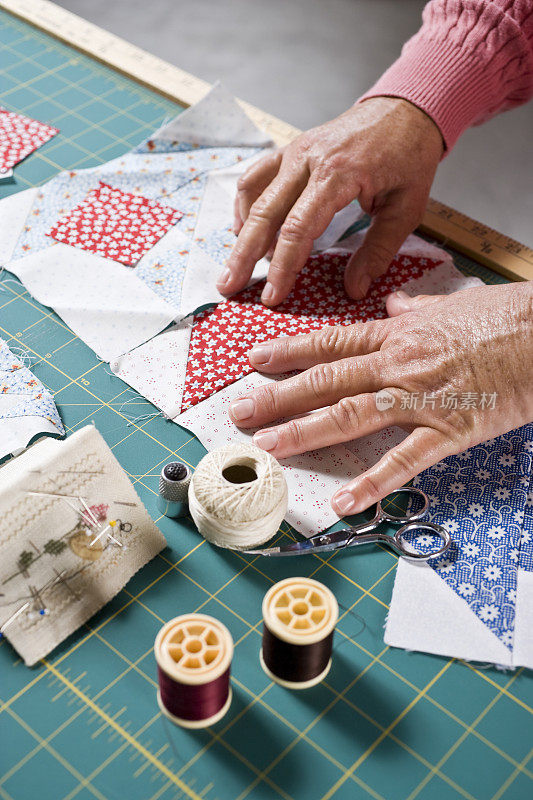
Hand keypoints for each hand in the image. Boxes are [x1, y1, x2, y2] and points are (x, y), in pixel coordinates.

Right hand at [217, 97, 442, 305]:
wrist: (404, 109)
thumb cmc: (409, 158)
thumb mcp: (406, 208)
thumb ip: (379, 250)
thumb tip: (354, 289)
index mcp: (338, 174)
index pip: (298, 229)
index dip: (283, 267)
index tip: (273, 296)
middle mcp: (308, 160)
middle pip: (264, 214)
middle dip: (244, 256)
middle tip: (228, 288)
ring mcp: (294, 152)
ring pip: (254, 196)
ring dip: (240, 234)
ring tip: (235, 266)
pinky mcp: (290, 150)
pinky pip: (256, 176)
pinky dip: (244, 204)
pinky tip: (244, 230)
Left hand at [228, 283, 532, 515]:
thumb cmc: (509, 317)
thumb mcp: (456, 303)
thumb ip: (418, 309)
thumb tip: (395, 305)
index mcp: (399, 334)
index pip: (331, 342)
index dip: (288, 351)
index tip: (254, 360)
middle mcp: (399, 364)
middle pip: (326, 380)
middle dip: (278, 397)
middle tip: (240, 412)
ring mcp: (421, 398)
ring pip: (351, 415)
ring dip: (305, 432)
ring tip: (268, 449)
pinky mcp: (450, 429)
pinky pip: (404, 460)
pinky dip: (373, 482)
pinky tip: (344, 501)